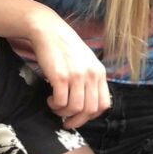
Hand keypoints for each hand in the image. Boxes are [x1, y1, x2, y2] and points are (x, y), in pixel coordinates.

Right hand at [25, 7, 109, 128]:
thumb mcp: (84, 62)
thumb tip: (85, 102)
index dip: (91, 115)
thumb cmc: (63, 47)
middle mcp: (91, 75)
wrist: (48, 31)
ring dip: (63, 113)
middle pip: (90, 110)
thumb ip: (89, 79)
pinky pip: (61, 102)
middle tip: (66, 122)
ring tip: (55, 106)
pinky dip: (54, 105)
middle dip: (77, 121)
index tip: (79, 116)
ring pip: (75, 108)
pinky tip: (49, 98)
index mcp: (99, 72)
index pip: (104, 104)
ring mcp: (77, 76)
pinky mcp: (61, 77)